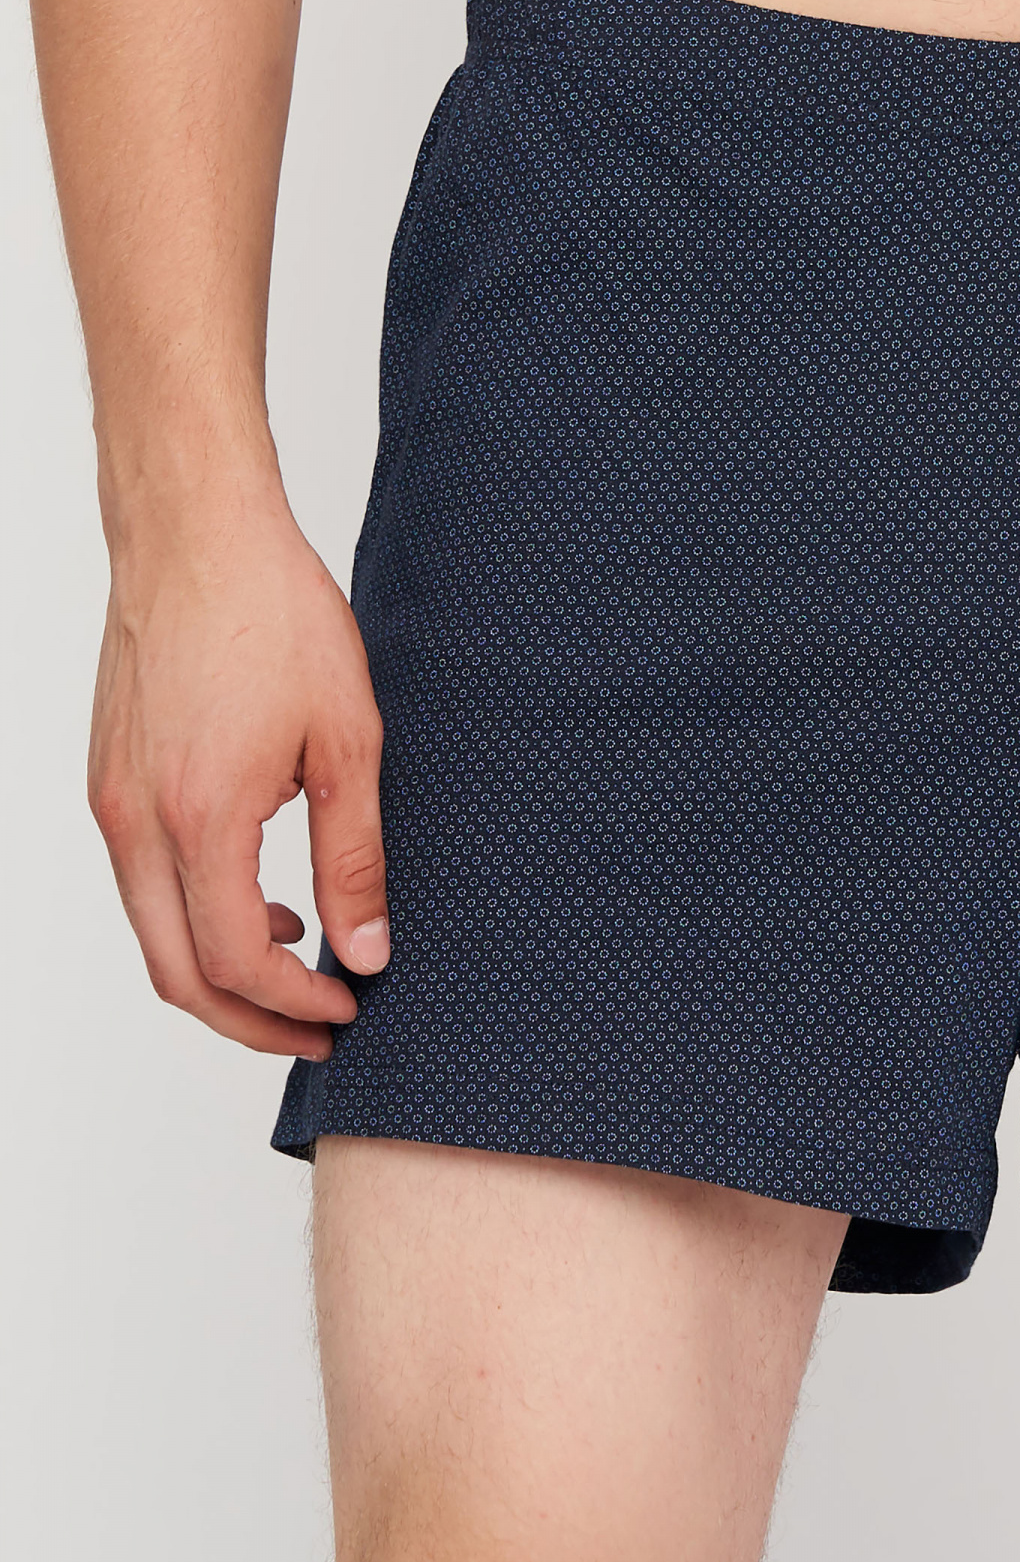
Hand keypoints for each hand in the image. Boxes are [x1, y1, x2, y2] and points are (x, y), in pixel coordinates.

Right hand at [87, 486, 388, 1057]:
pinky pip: (141, 881)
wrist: (197, 535)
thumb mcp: (348, 738)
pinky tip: (256, 890)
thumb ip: (355, 855)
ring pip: (152, 932)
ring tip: (298, 957)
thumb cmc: (275, 615)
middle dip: (248, 1019)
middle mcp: (137, 822)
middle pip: (177, 973)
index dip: (291, 1005)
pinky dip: (193, 912)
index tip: (347, 1008)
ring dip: (219, 967)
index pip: (234, 962)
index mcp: (200, 818)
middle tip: (318, 1026)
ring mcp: (111, 802)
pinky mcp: (108, 779)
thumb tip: (368, 948)